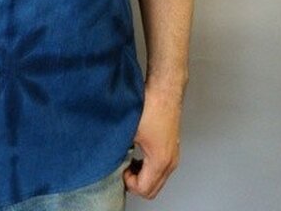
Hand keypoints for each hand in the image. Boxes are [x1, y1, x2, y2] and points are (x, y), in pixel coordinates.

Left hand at [123, 84, 182, 199]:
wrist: (164, 90)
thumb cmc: (150, 106)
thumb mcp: (128, 130)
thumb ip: (119, 149)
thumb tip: (107, 159)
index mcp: (160, 160)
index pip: (144, 189)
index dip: (128, 183)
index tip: (120, 170)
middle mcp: (170, 161)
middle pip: (152, 190)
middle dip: (135, 183)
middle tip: (123, 170)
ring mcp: (174, 155)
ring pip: (158, 180)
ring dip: (142, 177)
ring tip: (129, 162)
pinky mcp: (172, 148)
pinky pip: (161, 170)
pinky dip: (149, 169)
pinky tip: (137, 155)